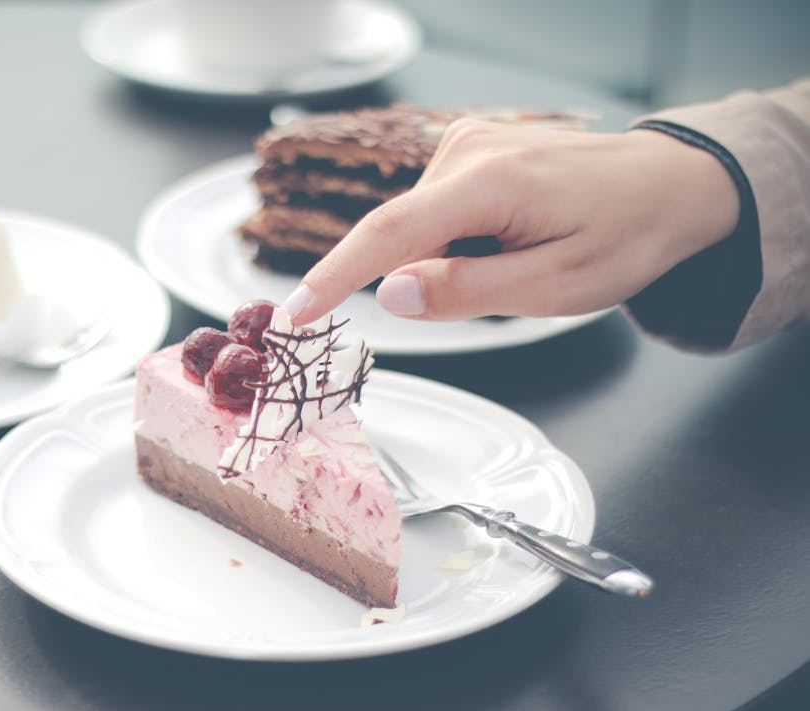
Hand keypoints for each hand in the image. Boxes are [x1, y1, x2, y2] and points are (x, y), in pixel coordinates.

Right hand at [282, 119, 740, 324]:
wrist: (668, 184)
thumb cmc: (624, 235)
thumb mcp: (555, 286)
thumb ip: (468, 292)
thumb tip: (390, 295)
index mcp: (489, 183)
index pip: (388, 234)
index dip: (333, 277)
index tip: (292, 315)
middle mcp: (466, 151)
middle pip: (403, 238)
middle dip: (434, 278)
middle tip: (511, 283)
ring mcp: (465, 144)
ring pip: (418, 230)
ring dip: (452, 261)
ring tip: (523, 254)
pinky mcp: (468, 150)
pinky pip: (435, 213)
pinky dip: (459, 240)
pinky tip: (512, 236)